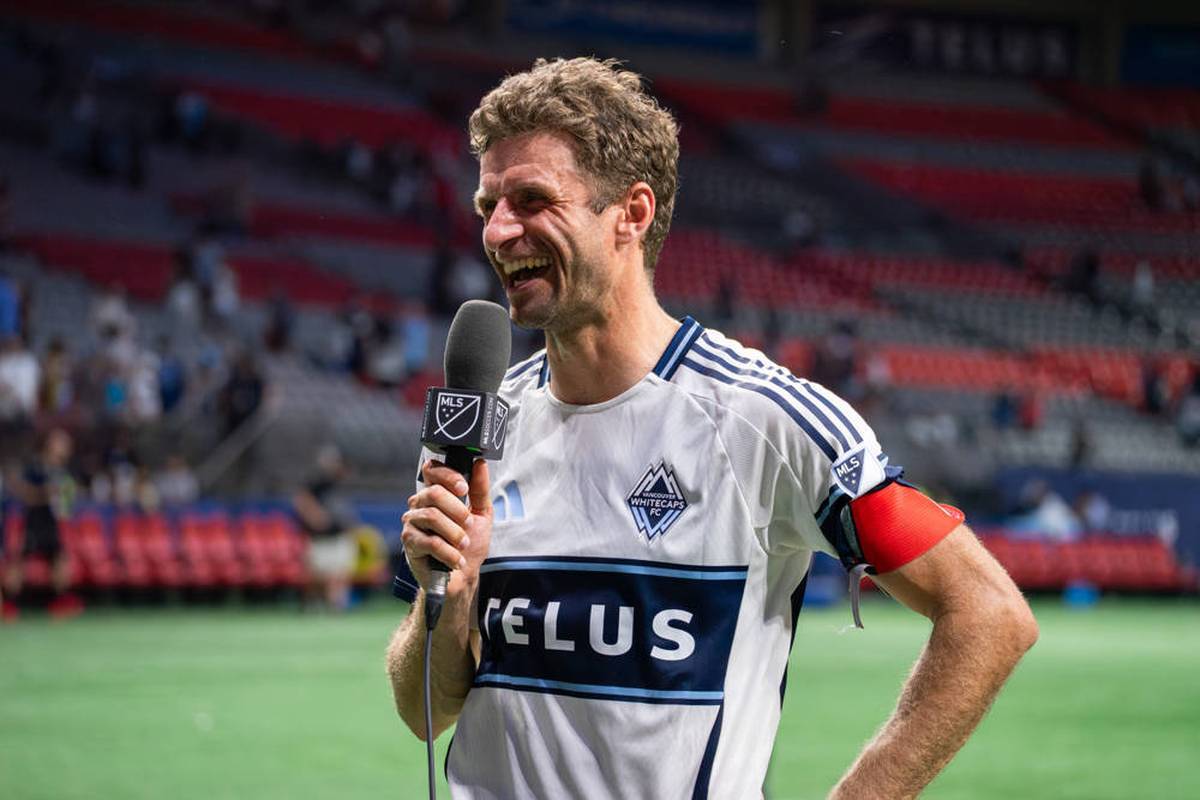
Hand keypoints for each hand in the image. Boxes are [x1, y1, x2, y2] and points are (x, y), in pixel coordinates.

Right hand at [401, 458, 492, 596]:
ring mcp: (412, 522)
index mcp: (436, 493)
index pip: (432, 470)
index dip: (447, 476)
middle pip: (434, 493)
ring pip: (432, 517)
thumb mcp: (482, 513)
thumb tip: (480, 463)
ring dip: (455, 533)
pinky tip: (457, 559)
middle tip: (469, 525)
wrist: (464, 575)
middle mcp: (420, 504)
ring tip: (464, 545)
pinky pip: (429, 542)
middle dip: (458, 510)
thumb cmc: (470, 543)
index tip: (464, 489)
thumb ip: (480, 489)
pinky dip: (449, 552)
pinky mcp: (410, 543)